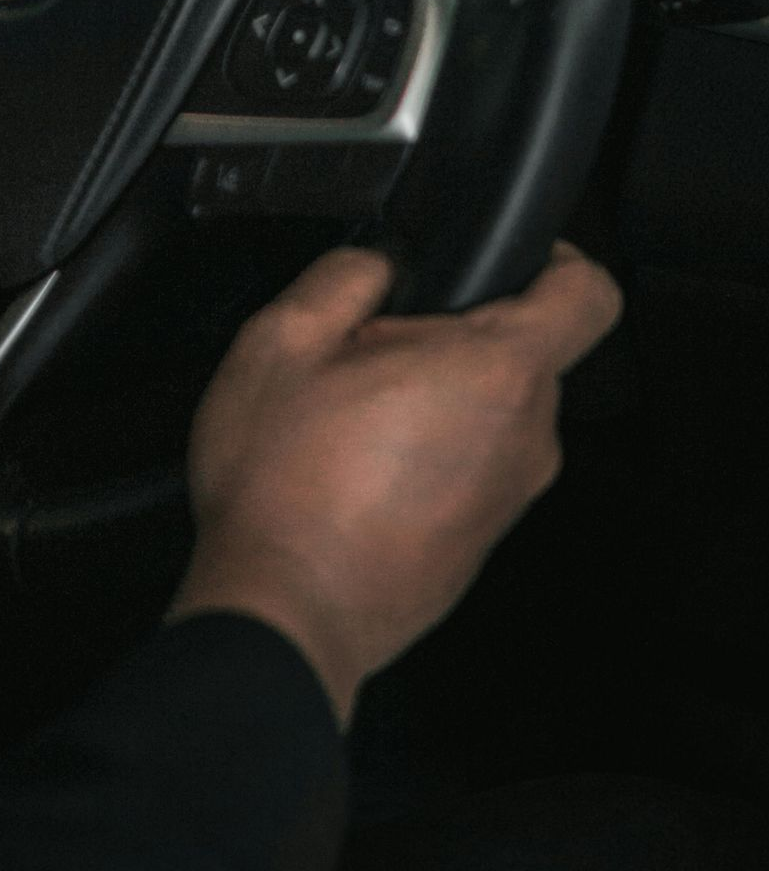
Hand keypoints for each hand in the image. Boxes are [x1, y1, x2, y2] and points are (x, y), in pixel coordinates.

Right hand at [167, 243, 622, 723]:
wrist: (285, 611)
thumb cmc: (285, 487)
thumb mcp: (282, 341)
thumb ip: (346, 275)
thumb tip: (378, 262)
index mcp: (496, 369)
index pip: (588, 292)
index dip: (554, 260)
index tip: (510, 259)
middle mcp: (524, 435)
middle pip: (526, 352)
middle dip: (458, 336)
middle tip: (373, 351)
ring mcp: (509, 495)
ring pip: (493, 411)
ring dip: (439, 399)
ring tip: (351, 419)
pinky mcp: (484, 538)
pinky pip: (473, 467)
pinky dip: (429, 455)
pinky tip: (355, 470)